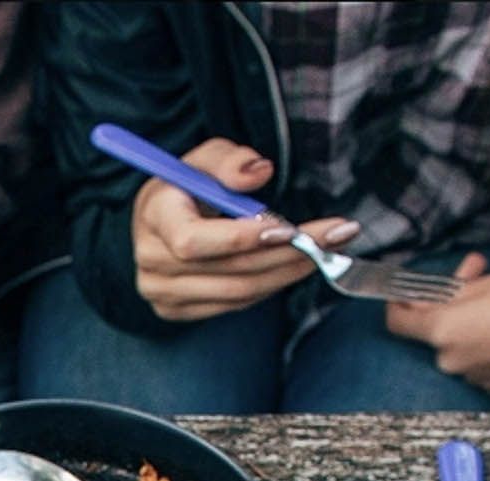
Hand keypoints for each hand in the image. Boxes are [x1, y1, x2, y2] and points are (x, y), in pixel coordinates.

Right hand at [131, 137, 358, 321]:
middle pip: (231, 270)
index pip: (194, 242)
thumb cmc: (184, 187)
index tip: (291, 228)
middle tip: (336, 235)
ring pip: (239, 292)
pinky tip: (294, 265)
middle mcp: (152, 262)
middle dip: (289, 253)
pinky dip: (270, 285)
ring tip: (325, 250)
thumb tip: (260, 173)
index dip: (243, 238)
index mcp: (154, 217)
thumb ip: (230, 160)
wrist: (155, 226)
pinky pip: (235, 305)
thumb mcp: (203, 159)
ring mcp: (163, 294)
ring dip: (288, 272)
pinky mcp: (176, 312)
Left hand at [386, 253, 489, 398]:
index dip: (400, 302)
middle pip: (439, 328)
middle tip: (478, 271)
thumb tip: (430, 300)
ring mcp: (475, 377)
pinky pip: (485, 359)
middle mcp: (452, 361)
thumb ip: (450, 292)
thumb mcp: (487, 284)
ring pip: (465, 340)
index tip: (406, 292)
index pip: (398, 322)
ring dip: (480, 313)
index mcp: (443, 332)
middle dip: (456, 297)